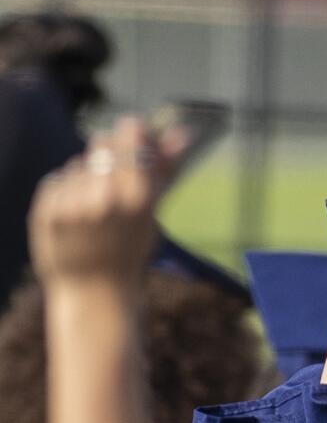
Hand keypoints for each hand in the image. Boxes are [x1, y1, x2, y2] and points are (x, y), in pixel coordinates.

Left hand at [29, 117, 159, 291]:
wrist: (94, 291)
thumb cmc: (131, 251)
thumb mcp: (153, 213)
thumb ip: (165, 169)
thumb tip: (183, 131)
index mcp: (138, 198)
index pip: (130, 133)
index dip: (133, 132)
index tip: (135, 136)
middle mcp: (104, 197)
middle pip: (102, 141)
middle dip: (110, 153)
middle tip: (113, 179)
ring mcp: (72, 204)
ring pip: (79, 163)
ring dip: (87, 177)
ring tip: (93, 209)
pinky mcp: (46, 209)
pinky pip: (58, 179)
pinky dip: (66, 192)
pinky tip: (75, 216)